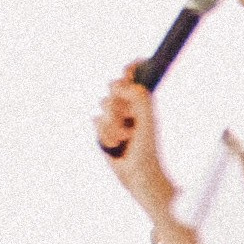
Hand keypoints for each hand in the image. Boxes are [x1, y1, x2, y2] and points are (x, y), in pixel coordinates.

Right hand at [96, 73, 173, 218]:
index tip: (131, 67)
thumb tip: (126, 84)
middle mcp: (131, 108)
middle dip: (116, 99)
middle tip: (127, 116)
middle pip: (114, 86)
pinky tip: (115, 145)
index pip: (136, 77)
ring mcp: (117, 118)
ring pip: (103, 104)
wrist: (139, 176)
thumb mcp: (147, 123)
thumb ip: (140, 101)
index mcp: (145, 103)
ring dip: (112, 121)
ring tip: (124, 137)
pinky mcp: (105, 130)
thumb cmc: (148, 151)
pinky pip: (96, 121)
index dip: (132, 68)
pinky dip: (105, 134)